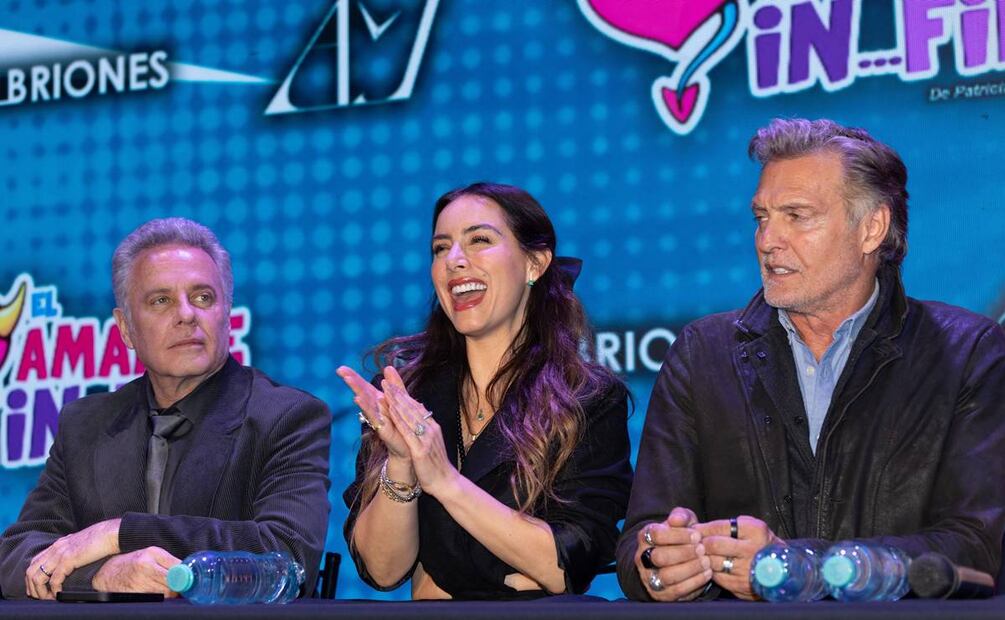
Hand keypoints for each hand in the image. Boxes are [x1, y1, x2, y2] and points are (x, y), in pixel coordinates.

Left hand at [27, 518, 120, 598]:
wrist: (112, 533)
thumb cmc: (102, 539)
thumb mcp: (82, 544)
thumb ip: (73, 551)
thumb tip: (74, 561)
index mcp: (59, 544)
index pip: (35, 561)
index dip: (33, 577)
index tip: (40, 587)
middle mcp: (56, 548)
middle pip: (31, 570)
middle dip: (33, 586)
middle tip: (40, 596)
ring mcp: (60, 553)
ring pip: (38, 576)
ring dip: (41, 591)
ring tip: (49, 598)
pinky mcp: (68, 559)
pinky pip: (54, 579)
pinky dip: (54, 590)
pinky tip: (59, 594)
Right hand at [92, 547, 179, 596]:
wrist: (107, 573)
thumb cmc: (133, 561)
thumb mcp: (152, 553)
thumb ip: (170, 560)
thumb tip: (187, 569)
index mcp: (151, 556)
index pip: (176, 570)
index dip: (185, 577)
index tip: (189, 580)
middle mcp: (144, 570)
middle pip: (172, 584)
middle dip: (178, 587)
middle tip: (179, 586)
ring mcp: (138, 584)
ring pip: (165, 594)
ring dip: (170, 593)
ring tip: (167, 588)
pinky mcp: (134, 596)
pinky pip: (155, 600)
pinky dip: (159, 598)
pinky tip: (156, 593)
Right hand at [336, 365, 410, 459]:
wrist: (409, 448)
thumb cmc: (401, 425)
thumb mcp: (400, 400)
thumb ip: (395, 384)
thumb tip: (388, 367)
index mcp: (380, 401)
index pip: (365, 386)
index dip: (354, 377)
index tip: (341, 368)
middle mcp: (376, 409)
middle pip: (363, 392)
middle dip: (353, 381)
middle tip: (340, 370)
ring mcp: (378, 419)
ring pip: (367, 403)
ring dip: (358, 390)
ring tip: (349, 379)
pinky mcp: (383, 429)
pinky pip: (374, 417)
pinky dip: (367, 408)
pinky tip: (359, 399)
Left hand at [380, 367, 459, 497]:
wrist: (446, 482)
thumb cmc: (436, 464)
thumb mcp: (431, 441)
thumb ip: (425, 427)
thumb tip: (419, 414)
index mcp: (432, 426)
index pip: (416, 406)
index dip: (403, 394)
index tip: (392, 383)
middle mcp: (430, 429)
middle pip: (412, 407)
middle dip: (398, 393)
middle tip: (386, 380)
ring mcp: (426, 439)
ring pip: (409, 416)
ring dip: (396, 402)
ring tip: (385, 390)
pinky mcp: (420, 450)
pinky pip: (407, 432)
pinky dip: (398, 420)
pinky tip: (390, 412)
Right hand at [634, 507, 711, 600]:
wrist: (676, 560)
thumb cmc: (680, 538)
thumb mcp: (682, 522)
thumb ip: (680, 516)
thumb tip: (676, 519)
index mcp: (645, 537)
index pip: (656, 534)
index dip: (678, 535)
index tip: (697, 535)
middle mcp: (643, 558)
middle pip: (659, 557)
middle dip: (684, 553)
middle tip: (702, 549)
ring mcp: (650, 577)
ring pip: (667, 576)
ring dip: (690, 568)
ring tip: (706, 562)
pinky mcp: (661, 593)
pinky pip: (677, 590)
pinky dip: (694, 582)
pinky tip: (707, 573)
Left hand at [694, 515, 781, 599]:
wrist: (782, 568)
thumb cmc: (760, 543)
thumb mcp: (750, 527)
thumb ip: (727, 525)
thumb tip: (698, 528)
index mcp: (755, 531)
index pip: (719, 527)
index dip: (702, 528)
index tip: (694, 529)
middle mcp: (752, 550)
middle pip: (714, 545)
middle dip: (701, 543)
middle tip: (695, 543)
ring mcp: (747, 569)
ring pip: (713, 561)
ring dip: (704, 558)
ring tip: (702, 554)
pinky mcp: (742, 585)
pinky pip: (717, 576)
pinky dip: (711, 571)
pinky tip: (712, 566)